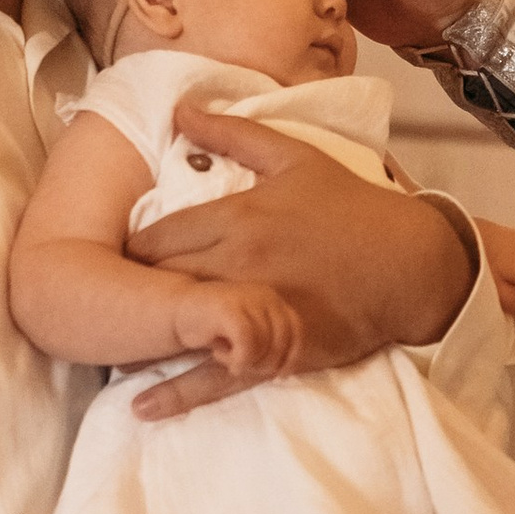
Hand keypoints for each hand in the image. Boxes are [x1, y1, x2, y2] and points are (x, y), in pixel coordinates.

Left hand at [129, 108, 474, 409]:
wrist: (412, 263)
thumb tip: (181, 107)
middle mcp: (239, 262)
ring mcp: (256, 309)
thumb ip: (234, 134)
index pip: (155, 237)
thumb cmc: (355, 207)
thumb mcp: (295, 157)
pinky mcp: (278, 349)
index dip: (127, 252)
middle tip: (101, 306)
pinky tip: (142, 406)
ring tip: (109, 351)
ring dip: (139, 341)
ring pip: (179, 327)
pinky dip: (177, 392)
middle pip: (157, 282)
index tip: (109, 262)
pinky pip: (218, 374)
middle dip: (127, 293)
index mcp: (238, 216)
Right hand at [184, 281, 302, 383]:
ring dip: (247, 362)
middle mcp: (264, 296)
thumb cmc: (214, 329)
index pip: (297, 331)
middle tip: (242, 367)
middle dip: (266, 364)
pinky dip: (237, 359)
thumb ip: (270, 345)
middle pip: (283, 341)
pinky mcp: (229, 309)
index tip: (280, 375)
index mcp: (272, 300)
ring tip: (227, 358)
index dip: (291, 357)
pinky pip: (248, 344)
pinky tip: (218, 355)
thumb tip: (286, 372)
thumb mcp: (249, 336)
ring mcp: (247, 299)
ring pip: (266, 345)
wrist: (176, 312)